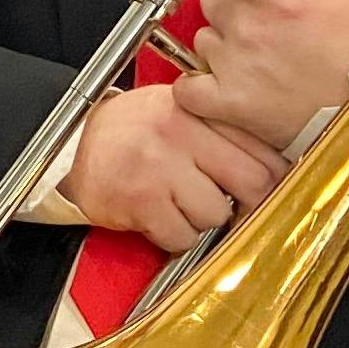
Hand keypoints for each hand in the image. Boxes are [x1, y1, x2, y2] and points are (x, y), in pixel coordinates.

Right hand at [67, 82, 287, 251]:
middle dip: (247, 202)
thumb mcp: (177, 112)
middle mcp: (179, 133)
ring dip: (202, 220)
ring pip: (216, 214)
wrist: (72, 149)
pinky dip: (174, 237)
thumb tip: (276, 167)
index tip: (268, 189)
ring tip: (179, 204)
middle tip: (234, 206)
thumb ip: (221, 130)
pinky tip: (159, 218)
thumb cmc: (131, 132)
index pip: (260, 147)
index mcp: (194, 110)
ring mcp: (159, 167)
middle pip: (252, 181)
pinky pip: (182, 236)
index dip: (273, 177)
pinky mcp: (141, 200)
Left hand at [172, 0, 348, 155]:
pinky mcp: (228, 103)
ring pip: (202, 40)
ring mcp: (236, 66)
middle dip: (231, 8)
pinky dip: (198, 89)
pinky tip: (226, 90)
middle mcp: (252, 28)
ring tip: (259, 63)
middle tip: (264, 27)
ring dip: (220, 48)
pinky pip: (187, 87)